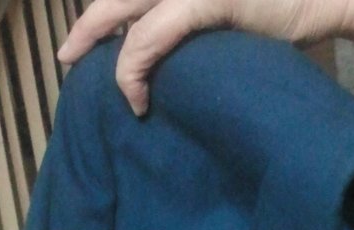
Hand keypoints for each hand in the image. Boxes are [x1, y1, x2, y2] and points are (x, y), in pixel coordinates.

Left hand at [58, 0, 353, 114]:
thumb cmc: (286, 7)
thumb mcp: (229, 13)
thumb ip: (195, 22)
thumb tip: (170, 56)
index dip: (108, 14)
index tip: (90, 43)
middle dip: (89, 27)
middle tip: (67, 56)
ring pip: (125, 10)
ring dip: (101, 46)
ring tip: (87, 74)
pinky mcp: (207, 1)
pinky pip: (154, 35)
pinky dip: (135, 66)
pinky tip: (135, 97)